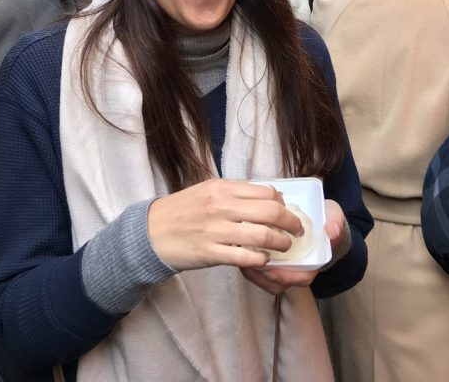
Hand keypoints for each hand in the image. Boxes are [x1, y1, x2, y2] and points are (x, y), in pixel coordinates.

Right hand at [147, 178, 302, 271]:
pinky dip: (261, 260)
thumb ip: (235, 193)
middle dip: (291, 223)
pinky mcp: (211, 253)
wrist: (151, 232)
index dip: (283, 204)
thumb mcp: (207, 191)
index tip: (287, 212)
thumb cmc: (181, 211)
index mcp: (221, 188)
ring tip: (285, 246)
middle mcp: (221, 206)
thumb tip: (268, 196)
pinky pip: (246, 257)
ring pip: (263, 236)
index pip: (266, 192)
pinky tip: (264, 260)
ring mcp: (216, 230)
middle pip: (271, 212)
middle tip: (298, 230)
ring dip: (281, 243)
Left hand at [240, 199, 348, 294]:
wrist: (319, 217)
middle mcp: (296, 268)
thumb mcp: (334, 217)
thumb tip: (331, 231)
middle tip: (247, 264)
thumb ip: (336, 223)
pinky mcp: (269, 258)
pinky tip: (238, 250)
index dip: (285, 277)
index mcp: (312, 262)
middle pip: (277, 284)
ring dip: (251, 271)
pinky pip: (257, 268)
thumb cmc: (325, 219)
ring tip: (239, 259)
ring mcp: (282, 265)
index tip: (271, 268)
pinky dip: (247, 263)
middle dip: (261, 277)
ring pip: (265, 279)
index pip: (301, 278)